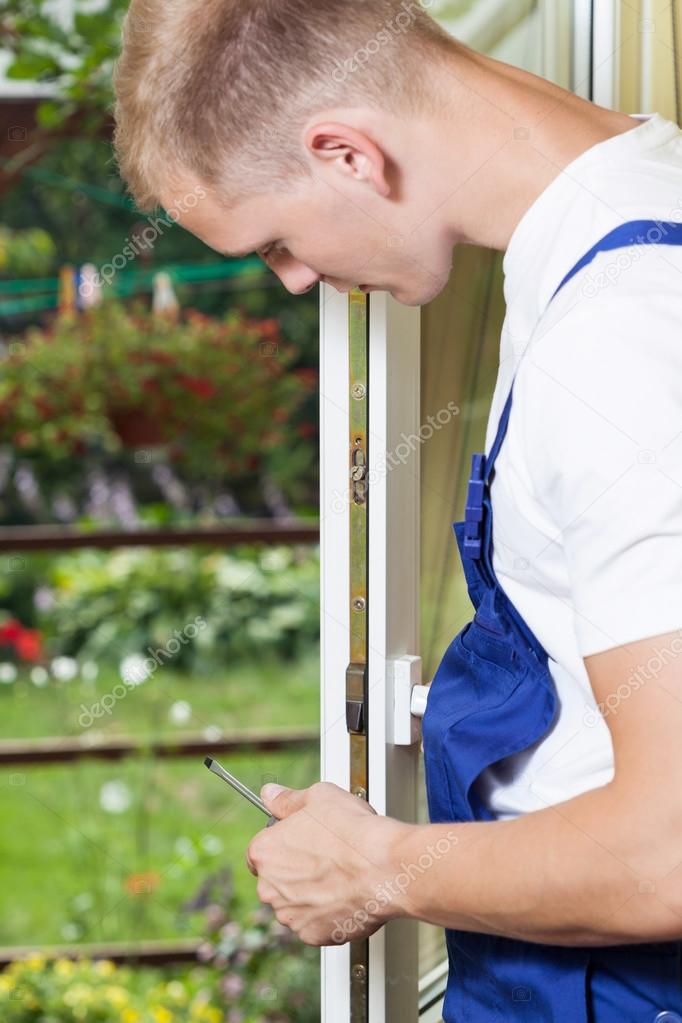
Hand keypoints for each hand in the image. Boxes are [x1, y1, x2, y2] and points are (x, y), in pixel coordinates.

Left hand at [245, 781, 411, 945]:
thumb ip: (287, 799)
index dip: (281, 845)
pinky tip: (344, 894)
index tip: (299, 841)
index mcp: (264, 853)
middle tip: (324, 857)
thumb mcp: (318, 796)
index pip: (259, 852)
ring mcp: (291, 915)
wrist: (383, 868)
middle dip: (294, 871)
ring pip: (295, 904)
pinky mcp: (313, 935)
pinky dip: (327, 913)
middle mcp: (270, 889)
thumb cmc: (352, 833)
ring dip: (310, 894)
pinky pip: (315, 923)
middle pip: (275, 880)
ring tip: (338, 876)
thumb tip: (271, 795)